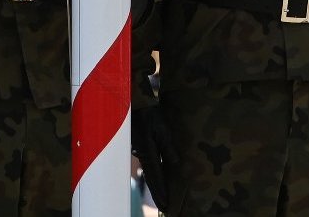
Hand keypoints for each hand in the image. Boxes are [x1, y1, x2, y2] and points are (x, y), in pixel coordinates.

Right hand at [132, 76, 177, 205]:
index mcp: (148, 151)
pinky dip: (152, 172)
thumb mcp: (162, 128)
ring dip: (155, 183)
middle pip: (151, 177)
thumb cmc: (149, 113)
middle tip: (165, 206)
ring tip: (162, 196)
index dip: (160, 190)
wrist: (133, 101)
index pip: (155, 175)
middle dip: (158, 192)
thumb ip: (168, 146)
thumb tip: (175, 163)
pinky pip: (147, 162)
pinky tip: (157, 177)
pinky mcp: (138, 145)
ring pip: (148, 170)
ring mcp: (138, 150)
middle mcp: (141, 153)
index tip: (165, 204)